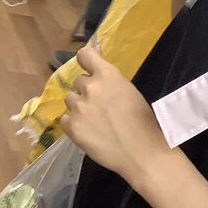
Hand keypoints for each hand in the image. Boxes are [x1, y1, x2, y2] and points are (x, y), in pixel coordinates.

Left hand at [60, 45, 171, 188]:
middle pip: (77, 81)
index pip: (84, 55)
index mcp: (108, 75)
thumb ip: (110, 82)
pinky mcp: (71, 126)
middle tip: (100, 106)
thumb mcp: (128, 91)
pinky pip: (65, 118)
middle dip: (86, 91)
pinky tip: (88, 131)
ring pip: (70, 100)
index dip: (85, 60)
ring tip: (94, 120)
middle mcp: (90, 87)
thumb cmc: (142, 121)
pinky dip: (73, 123)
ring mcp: (79, 107)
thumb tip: (98, 75)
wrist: (140, 152)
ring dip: (79, 107)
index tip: (88, 67)